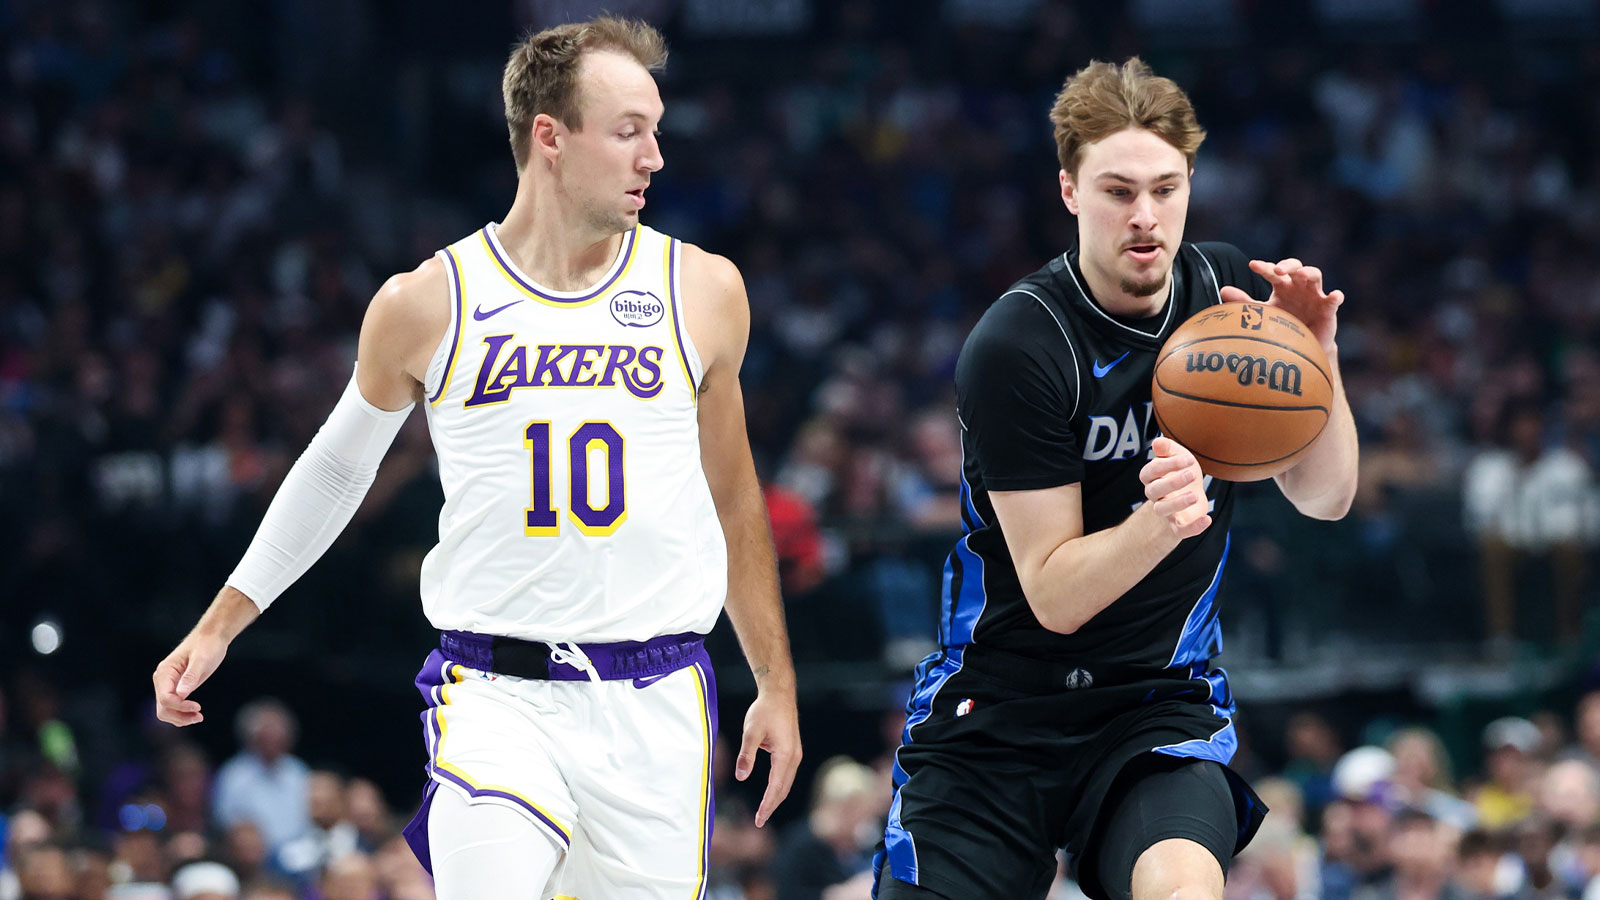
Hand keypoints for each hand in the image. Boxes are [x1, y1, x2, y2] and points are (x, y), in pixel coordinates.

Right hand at [152, 633, 229, 726]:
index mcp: (165, 672)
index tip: (198, 707)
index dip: (180, 706)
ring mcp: (168, 684)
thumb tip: (181, 695)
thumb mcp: (202, 660)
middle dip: (179, 716)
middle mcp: (162, 679)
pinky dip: (181, 713)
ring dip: (179, 718)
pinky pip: (173, 706)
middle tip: (199, 717)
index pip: (165, 698)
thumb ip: (191, 676)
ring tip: (198, 717)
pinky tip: (194, 713)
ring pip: (166, 710)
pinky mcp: (176, 687)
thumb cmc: (208, 646)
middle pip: (163, 707)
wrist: (212, 637)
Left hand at [735, 689, 800, 826]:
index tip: (758, 820)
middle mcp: (794, 757)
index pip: (776, 787)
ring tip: (764, 811)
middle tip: (759, 822)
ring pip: (786, 783)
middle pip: (783, 789)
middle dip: (771, 806)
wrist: (779, 694)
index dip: (767, 805)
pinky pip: (787, 775)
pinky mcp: (792, 751)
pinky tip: (771, 793)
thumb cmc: (764, 711)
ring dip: (776, 798)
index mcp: (785, 755)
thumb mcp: (751, 732)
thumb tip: (741, 777)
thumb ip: (746, 755)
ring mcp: (795, 754)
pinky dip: (779, 787)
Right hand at [1140, 437, 1210, 538]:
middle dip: (1172, 482)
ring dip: (1178, 503)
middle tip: (1192, 474)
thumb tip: (1157, 442)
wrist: (1192, 498)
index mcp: (1152, 478)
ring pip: (1162, 510)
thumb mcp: (1178, 457)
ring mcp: (1166, 512)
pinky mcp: (1178, 526)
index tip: (1188, 459)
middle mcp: (1155, 496)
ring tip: (1195, 496)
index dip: (1167, 464)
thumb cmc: (1182, 474)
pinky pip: (1181, 530)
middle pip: (1153, 490)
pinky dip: (1194, 527)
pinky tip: (1207, 519)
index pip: (1151, 471)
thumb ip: (1168, 449)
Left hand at [1220, 258, 1344, 352]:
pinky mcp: (1328, 308)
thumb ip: (1243, 302)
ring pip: (1315, 275)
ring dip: (1308, 273)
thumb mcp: (1261, 313)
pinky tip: (1335, 296)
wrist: (1301, 347)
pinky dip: (1335, 297)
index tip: (1252, 265)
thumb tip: (1223, 289)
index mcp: (1282, 285)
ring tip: (1301, 275)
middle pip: (1296, 267)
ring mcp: (1315, 295)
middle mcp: (1298, 286)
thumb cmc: (1280, 325)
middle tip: (1277, 270)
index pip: (1272, 271)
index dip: (1264, 267)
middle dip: (1287, 265)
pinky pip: (1333, 300)